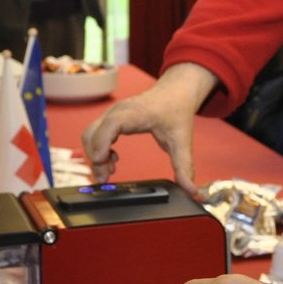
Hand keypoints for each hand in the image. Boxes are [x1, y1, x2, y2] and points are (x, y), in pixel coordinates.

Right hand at [80, 63, 217, 195]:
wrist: (175, 91)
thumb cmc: (176, 111)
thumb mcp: (182, 141)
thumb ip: (185, 167)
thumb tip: (192, 191)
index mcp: (135, 114)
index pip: (111, 125)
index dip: (101, 143)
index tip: (101, 163)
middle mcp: (119, 111)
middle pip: (93, 133)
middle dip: (95, 158)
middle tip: (106, 178)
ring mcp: (112, 113)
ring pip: (90, 134)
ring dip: (95, 154)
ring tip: (110, 171)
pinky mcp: (111, 117)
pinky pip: (95, 133)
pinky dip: (98, 148)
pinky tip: (113, 160)